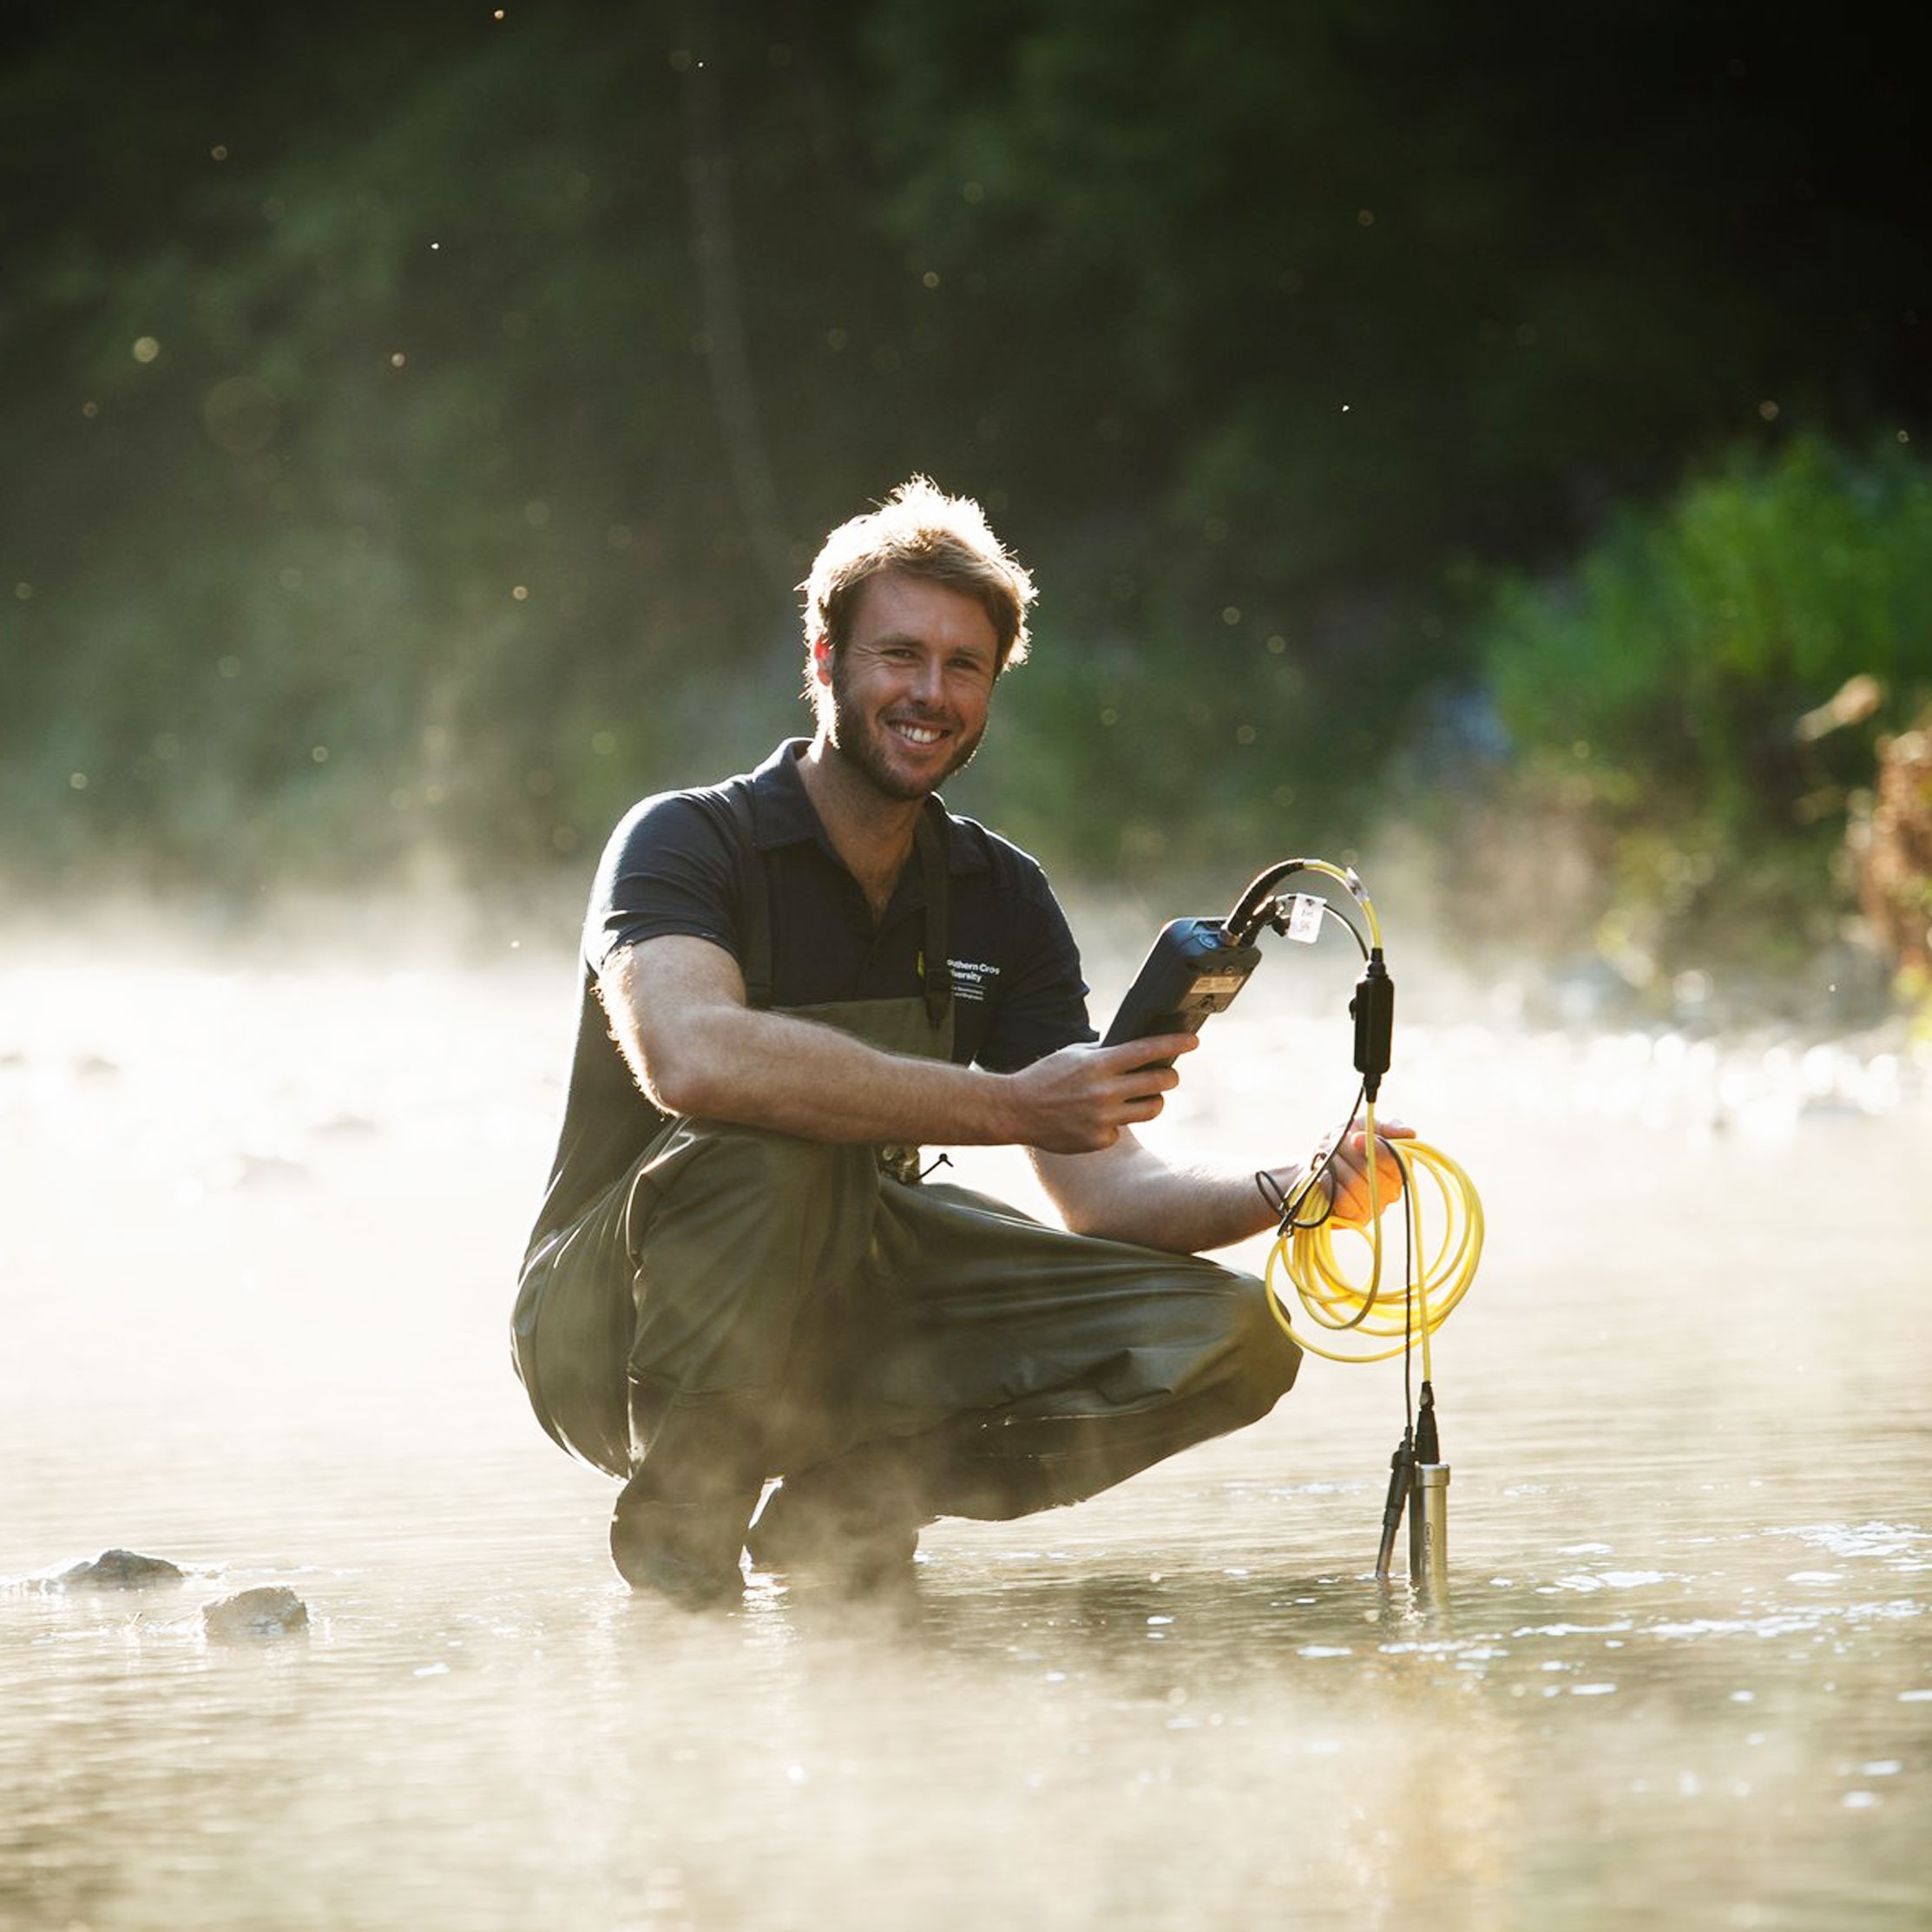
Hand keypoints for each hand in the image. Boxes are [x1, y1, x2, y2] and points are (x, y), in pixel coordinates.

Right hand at [1006, 1033, 1198, 1153]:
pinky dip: (1119, 1121)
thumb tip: (1137, 1048)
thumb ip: (1105, 1052)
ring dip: (1153, 1100)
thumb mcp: (1074, 1054)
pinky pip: (1124, 1128)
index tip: (1192, 1040)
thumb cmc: (1045, 1077)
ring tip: (1142, 1096)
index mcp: (1098, 1065)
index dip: (1175, 1044)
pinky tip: (1101, 1117)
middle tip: (1169, 1074)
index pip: (1147, 1050)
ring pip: (1151, 1109)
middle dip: (1170, 1076)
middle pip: (1159, 1083)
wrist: (1017, 1110)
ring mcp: (1103, 1118)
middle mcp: (1104, 1092)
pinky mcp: (1100, 1140)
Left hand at [1288, 1114, 1414, 1225]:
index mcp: (1400, 1168)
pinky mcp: (1354, 1218)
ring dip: (1334, 1164)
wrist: (1318, 1161)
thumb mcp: (1366, 1125)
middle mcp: (1392, 1191)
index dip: (1374, 1147)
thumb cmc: (1346, 1141)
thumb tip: (1410, 1133)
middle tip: (1335, 1144)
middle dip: (1346, 1152)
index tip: (1354, 1136)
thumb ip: (1390, 1127)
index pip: (1395, 1160)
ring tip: (1327, 1157)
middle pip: (1370, 1170)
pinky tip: (1324, 1174)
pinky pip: (1342, 1199)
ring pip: (1354, 1183)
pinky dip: (1328, 1182)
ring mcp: (1373, 1207)